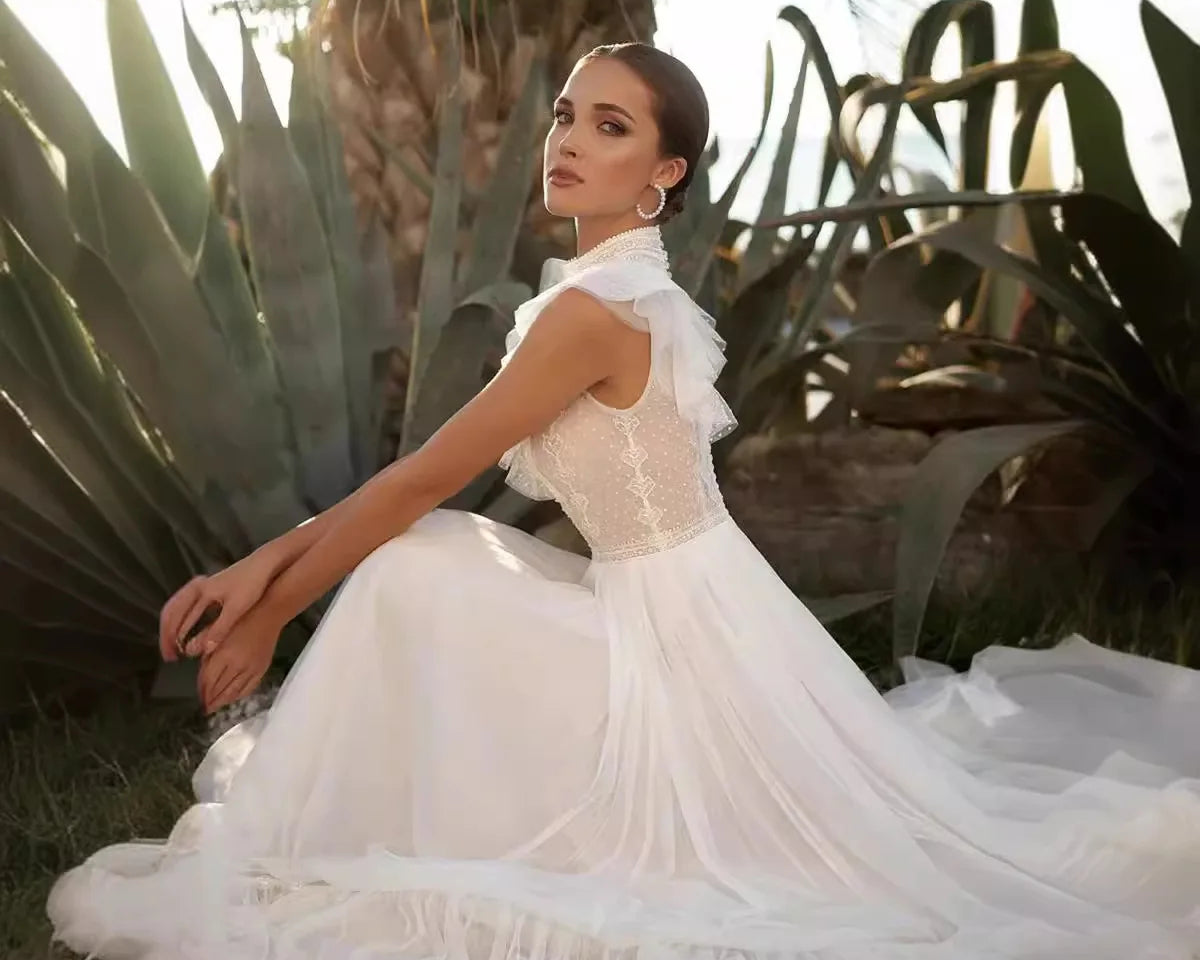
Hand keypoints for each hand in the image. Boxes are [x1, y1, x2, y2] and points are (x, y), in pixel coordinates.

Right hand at [158, 550, 279, 660]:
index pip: (177, 618)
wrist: (265, 563)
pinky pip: (185, 604)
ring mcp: (201, 585)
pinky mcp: (209, 586)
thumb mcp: (237, 608)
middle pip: (171, 612)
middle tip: (169, 656)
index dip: (172, 639)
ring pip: (176, 607)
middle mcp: (197, 587)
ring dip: (172, 627)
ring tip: (174, 646)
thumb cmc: (253, 584)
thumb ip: (219, 629)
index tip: (174, 657)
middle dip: (167, 635)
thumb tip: (202, 650)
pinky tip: (186, 630)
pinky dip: (181, 618)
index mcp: (200, 591)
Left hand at [196, 603, 281, 713]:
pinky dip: (239, 696)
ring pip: (234, 692)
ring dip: (223, 701)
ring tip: (215, 707)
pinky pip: (249, 688)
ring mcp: (251, 669)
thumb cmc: (241, 618)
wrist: (269, 615)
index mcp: (224, 654)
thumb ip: (205, 648)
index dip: (201, 690)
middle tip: (204, 708)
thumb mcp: (217, 629)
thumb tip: (197, 663)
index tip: (197, 696)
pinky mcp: (262, 669)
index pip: (208, 679)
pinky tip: (233, 698)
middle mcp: (238, 665)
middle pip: (220, 689)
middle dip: (210, 699)